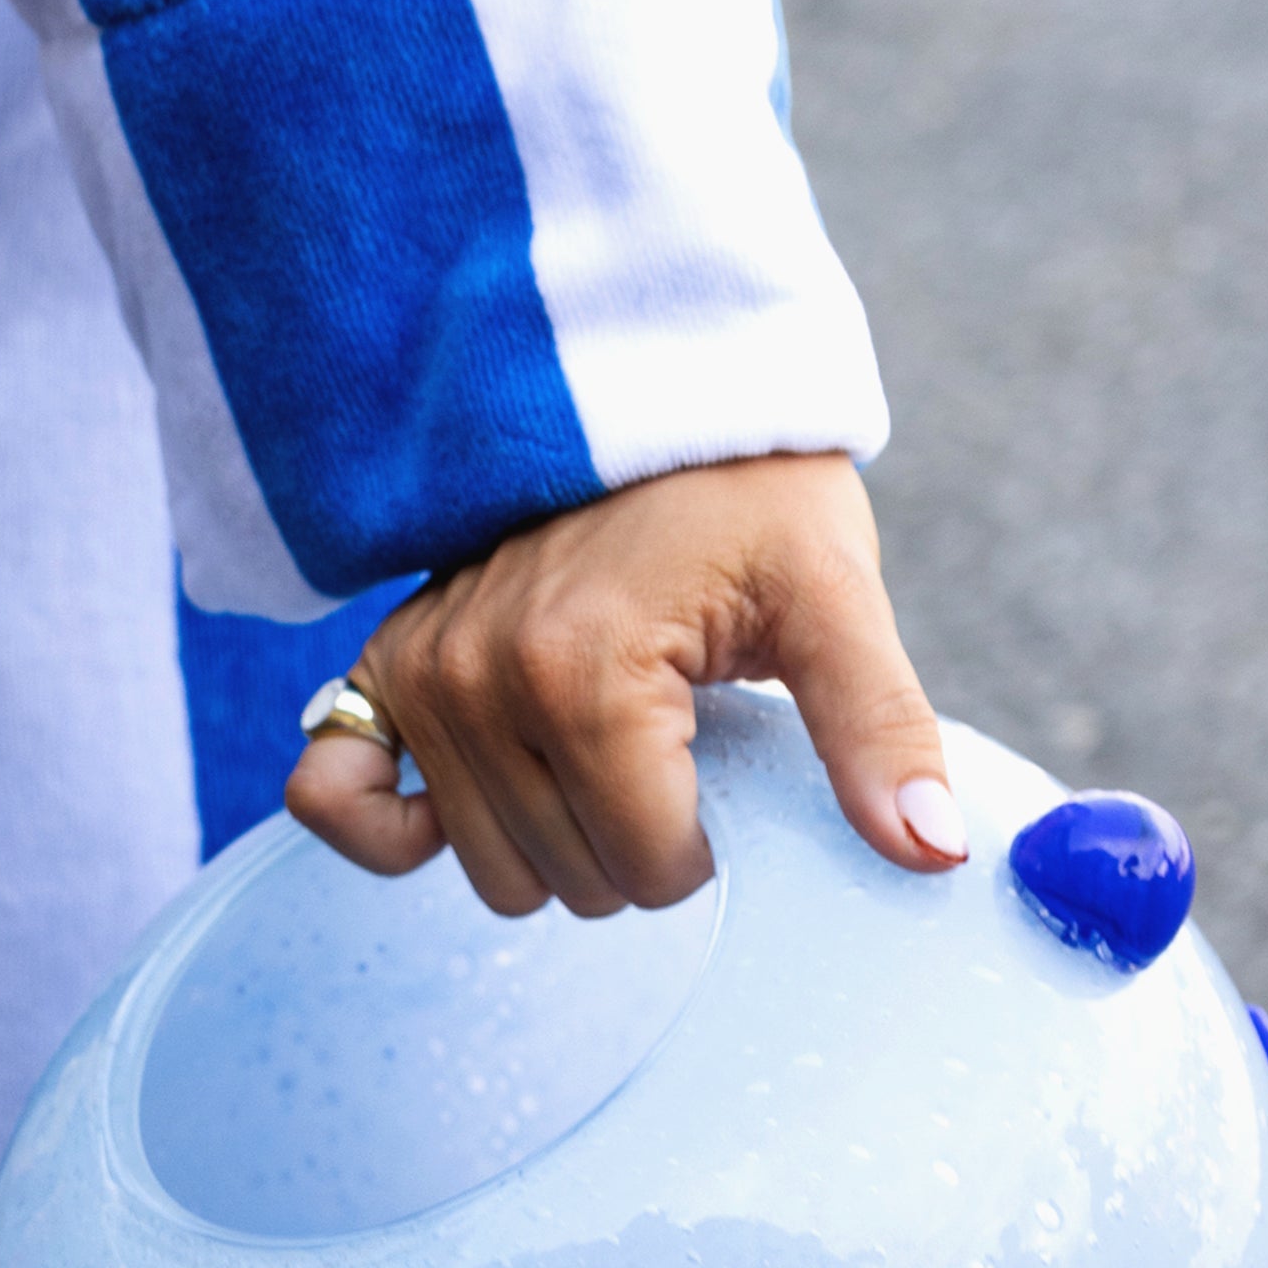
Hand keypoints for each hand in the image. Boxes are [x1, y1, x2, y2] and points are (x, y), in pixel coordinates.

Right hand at [284, 451, 962, 918]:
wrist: (649, 383)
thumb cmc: (748, 490)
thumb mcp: (833, 593)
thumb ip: (877, 726)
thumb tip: (931, 851)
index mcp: (587, 679)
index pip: (649, 870)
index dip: (709, 840)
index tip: (720, 749)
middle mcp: (479, 684)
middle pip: (568, 883)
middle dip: (632, 843)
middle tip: (663, 742)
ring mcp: (420, 681)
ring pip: (491, 871)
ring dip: (553, 838)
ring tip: (598, 739)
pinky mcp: (382, 675)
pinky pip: (336, 802)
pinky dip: (399, 827)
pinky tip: (462, 801)